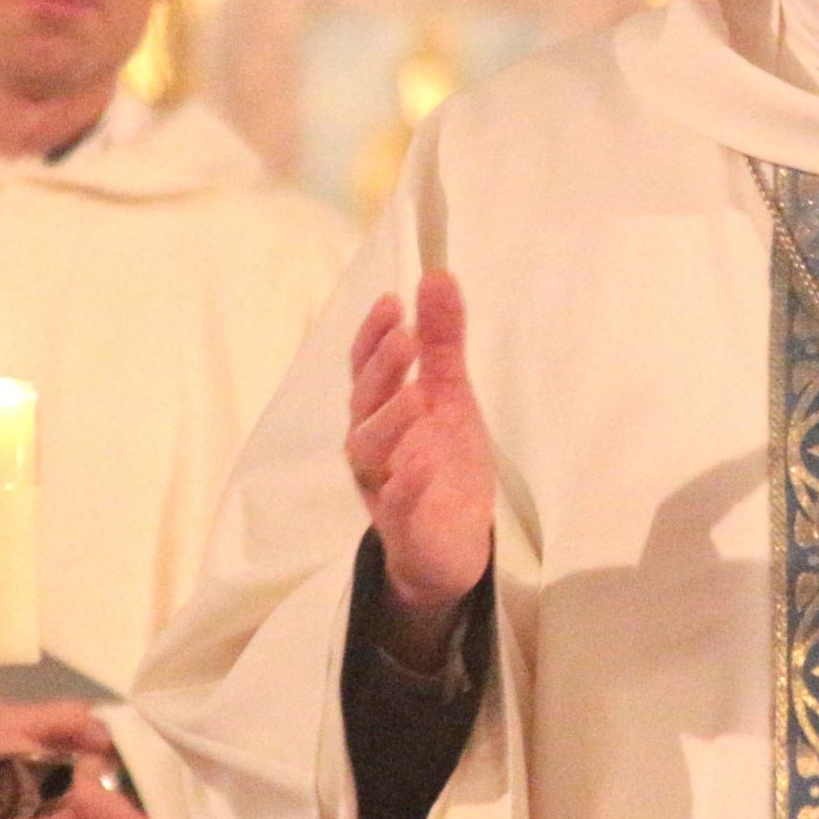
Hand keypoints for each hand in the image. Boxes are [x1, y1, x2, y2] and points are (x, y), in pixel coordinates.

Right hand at [345, 270, 494, 668]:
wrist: (455, 543)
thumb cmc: (443, 460)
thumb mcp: (449, 393)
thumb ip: (442, 340)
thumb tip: (437, 275)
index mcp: (381, 411)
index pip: (366, 368)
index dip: (373, 336)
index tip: (391, 302)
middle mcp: (372, 446)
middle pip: (363, 403)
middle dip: (380, 370)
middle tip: (405, 337)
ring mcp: (383, 485)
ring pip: (368, 452)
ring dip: (388, 421)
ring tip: (415, 395)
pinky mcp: (404, 525)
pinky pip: (396, 505)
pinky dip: (405, 484)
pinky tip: (422, 462)